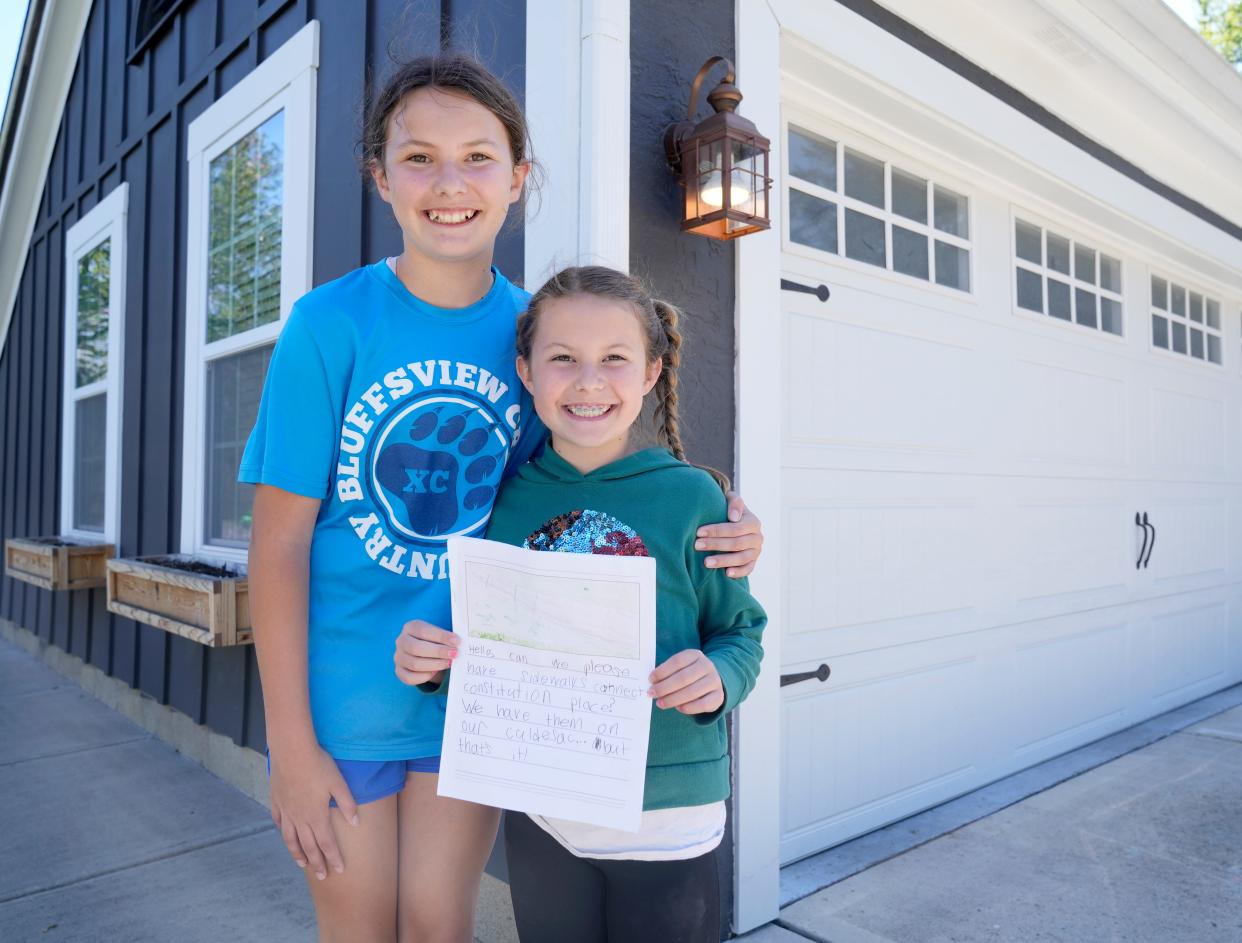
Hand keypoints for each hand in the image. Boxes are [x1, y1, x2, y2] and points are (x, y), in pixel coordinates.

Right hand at [268, 740, 358, 879]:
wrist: (291, 751)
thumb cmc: (318, 765)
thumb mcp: (338, 783)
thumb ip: (347, 804)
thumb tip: (356, 822)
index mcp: (317, 815)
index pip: (327, 843)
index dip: (333, 858)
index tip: (339, 870)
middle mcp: (300, 818)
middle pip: (309, 846)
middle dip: (317, 862)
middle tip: (323, 876)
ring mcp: (286, 811)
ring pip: (291, 839)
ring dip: (297, 853)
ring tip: (303, 864)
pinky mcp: (276, 802)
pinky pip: (279, 822)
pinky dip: (283, 832)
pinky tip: (286, 836)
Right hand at [394, 619, 458, 685]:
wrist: (425, 653)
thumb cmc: (434, 641)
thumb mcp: (438, 635)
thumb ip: (446, 638)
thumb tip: (457, 643)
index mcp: (410, 627)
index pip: (423, 631)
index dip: (441, 636)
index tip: (457, 641)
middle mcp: (401, 641)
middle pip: (416, 648)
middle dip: (438, 652)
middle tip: (454, 654)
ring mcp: (398, 657)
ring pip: (414, 664)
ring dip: (435, 664)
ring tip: (449, 663)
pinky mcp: (399, 671)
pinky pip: (410, 678)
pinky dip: (424, 676)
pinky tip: (436, 672)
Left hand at [649, 649, 723, 715]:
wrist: (712, 679)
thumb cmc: (689, 673)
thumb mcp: (681, 667)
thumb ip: (668, 672)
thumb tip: (652, 683)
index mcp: (695, 655)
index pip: (677, 661)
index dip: (662, 671)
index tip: (650, 680)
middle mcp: (707, 666)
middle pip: (683, 678)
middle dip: (664, 687)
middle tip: (651, 693)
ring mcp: (714, 681)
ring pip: (692, 692)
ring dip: (673, 699)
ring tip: (660, 703)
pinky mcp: (719, 696)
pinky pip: (703, 704)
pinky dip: (688, 708)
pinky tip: (678, 708)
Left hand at [695, 491, 763, 577]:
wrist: (736, 523)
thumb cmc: (729, 510)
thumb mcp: (732, 500)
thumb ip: (734, 502)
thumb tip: (733, 517)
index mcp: (753, 522)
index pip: (735, 528)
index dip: (717, 531)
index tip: (698, 532)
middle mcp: (757, 538)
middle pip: (736, 543)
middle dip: (715, 545)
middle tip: (697, 545)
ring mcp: (756, 551)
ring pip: (741, 558)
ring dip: (723, 561)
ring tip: (705, 562)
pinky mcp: (753, 562)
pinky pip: (748, 569)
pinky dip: (738, 572)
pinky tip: (726, 574)